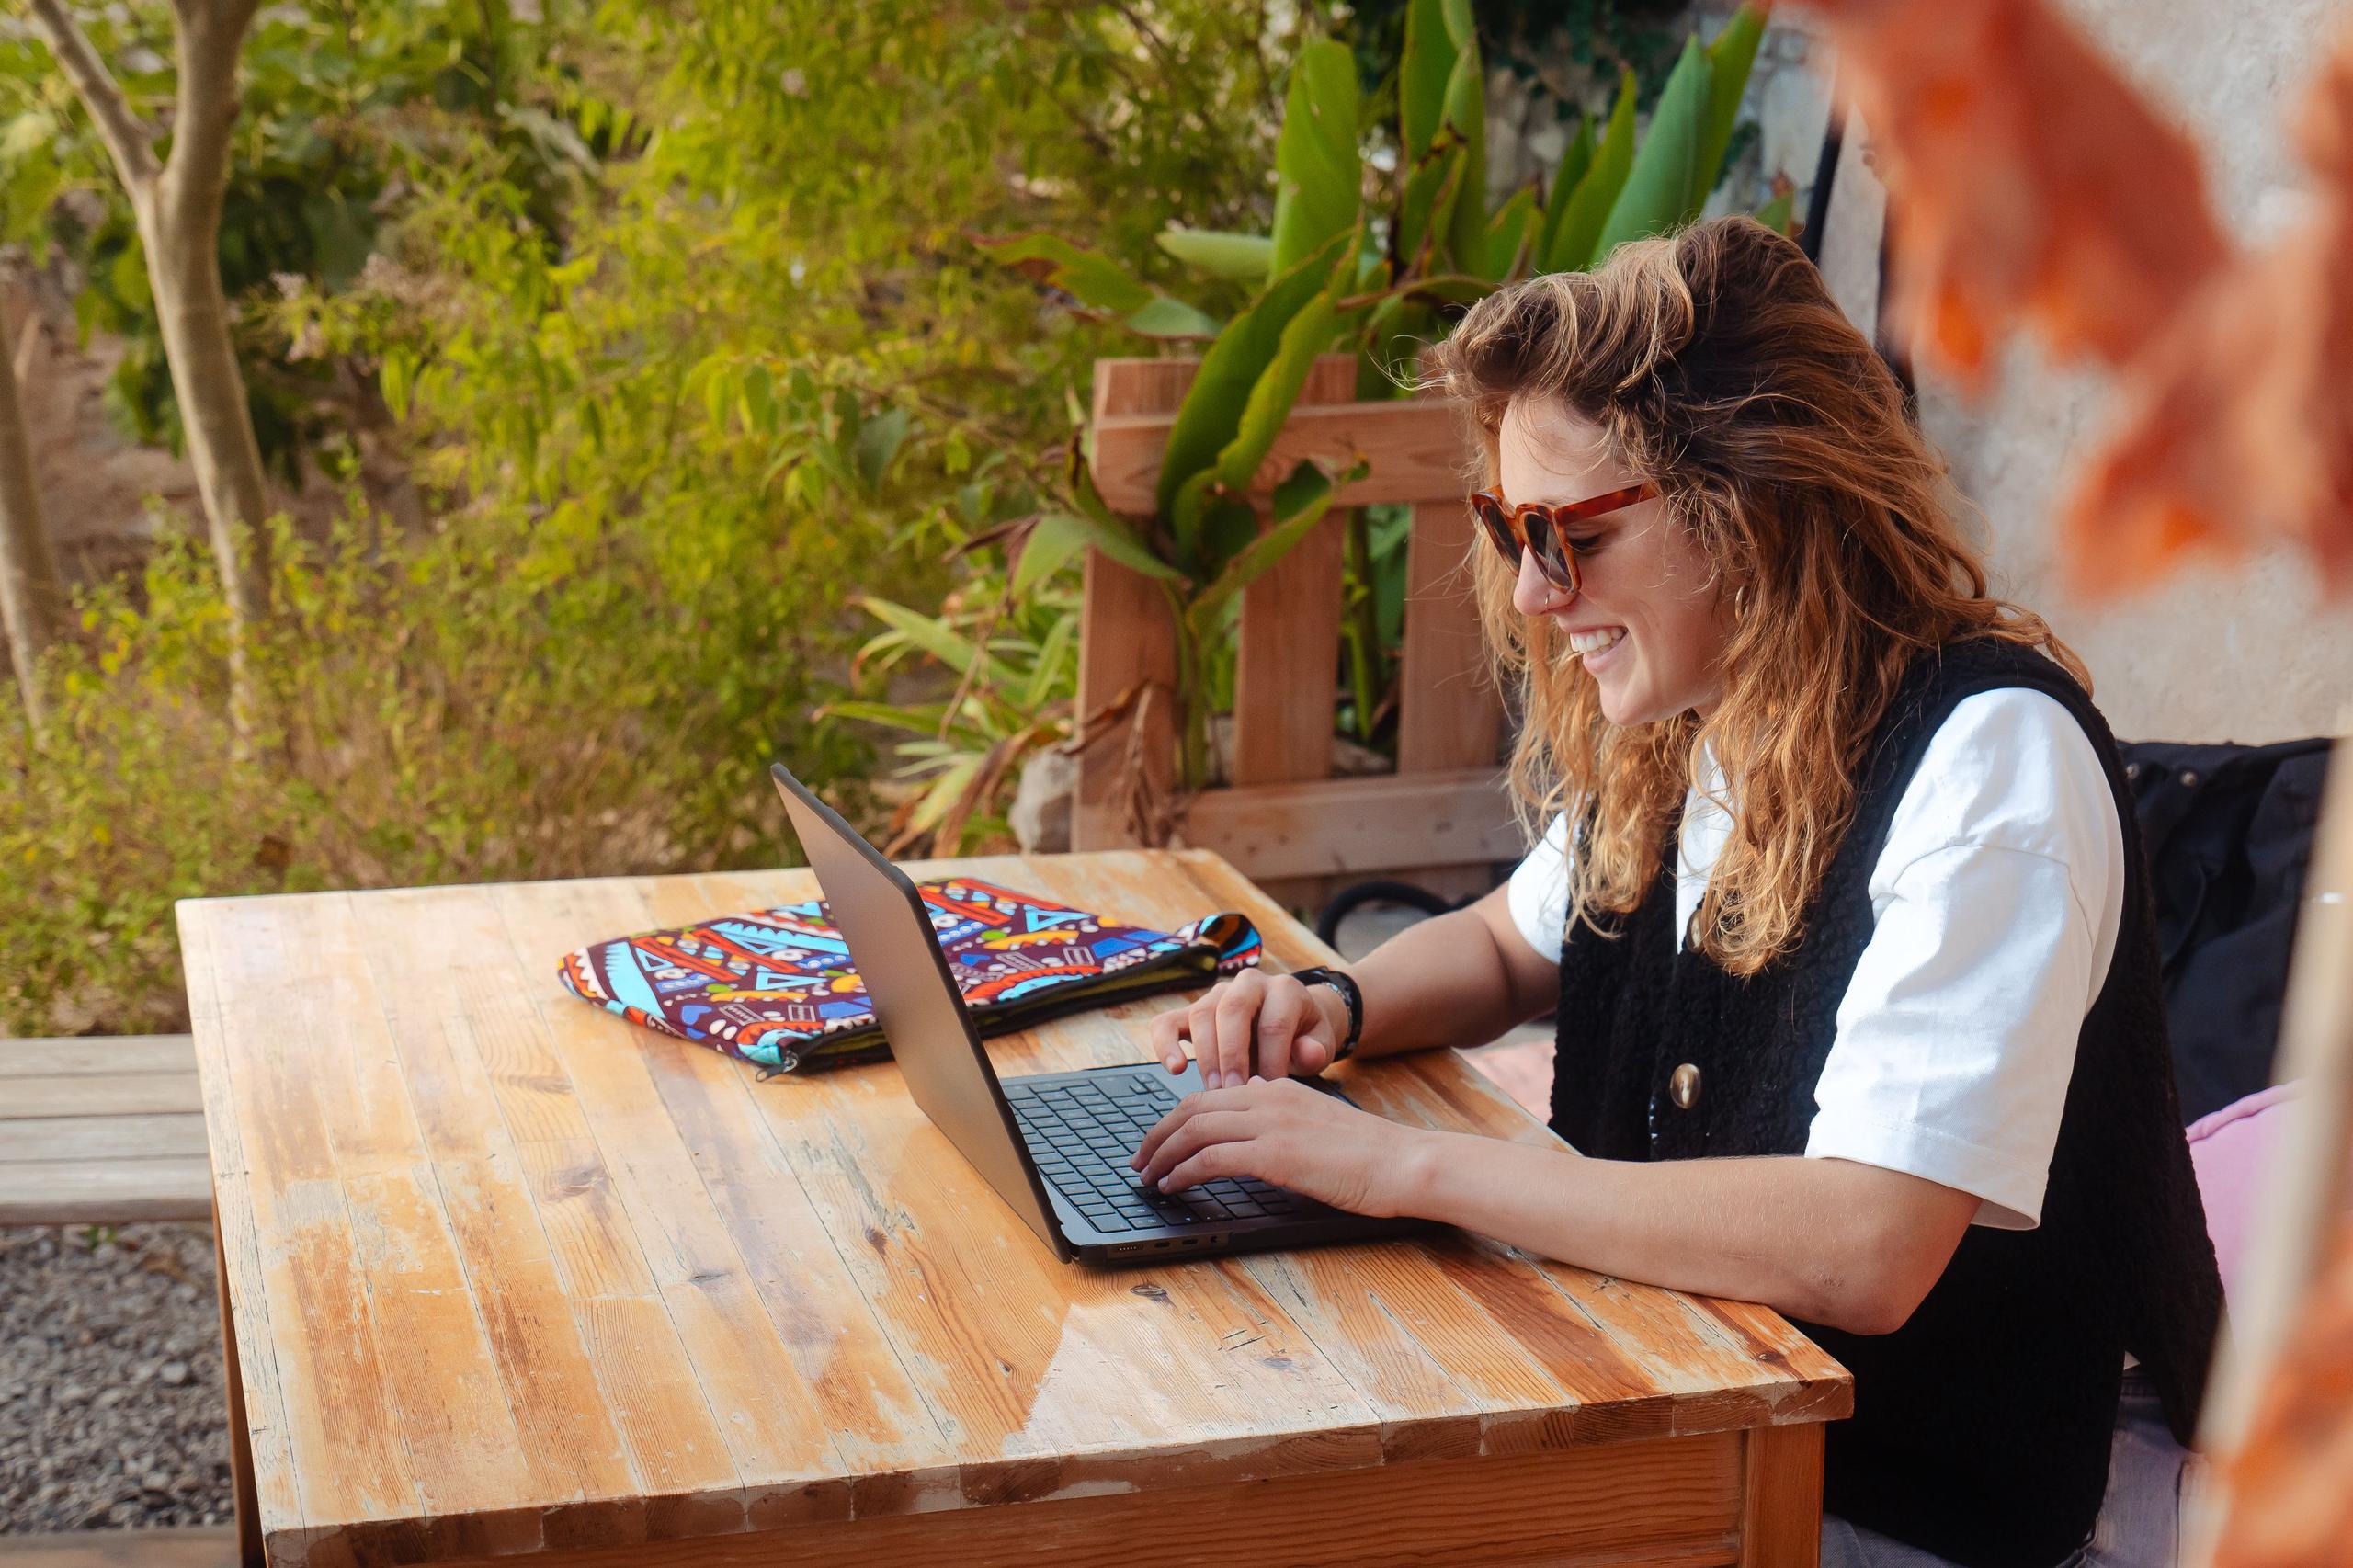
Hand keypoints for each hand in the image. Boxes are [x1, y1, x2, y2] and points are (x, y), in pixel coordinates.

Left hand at [1128, 1077, 1430, 1216]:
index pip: (1211, 1095)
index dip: (1176, 1118)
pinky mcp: (1274, 1153)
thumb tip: (1252, 1138)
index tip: (1160, 1141)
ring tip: (1147, 1177)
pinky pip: (1210, 1158)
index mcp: (1278, 1088)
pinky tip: (1172, 1187)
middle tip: (1140, 1160)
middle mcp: (1269, 1097)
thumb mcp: (1317, 1127)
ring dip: (1162, 1154)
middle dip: (1158, 1134)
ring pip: (1194, 1129)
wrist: (1401, 1162)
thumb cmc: (1368, 1156)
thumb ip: (1283, 1124)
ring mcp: (1270, 1123)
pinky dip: (1183, 1172)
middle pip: (1192, 1107)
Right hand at [1147, 968, 1346, 1087]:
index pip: (1273, 1022)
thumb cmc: (1303, 1038)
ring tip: (1214, 1092)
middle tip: (1234, 1091)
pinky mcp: (1191, 1012)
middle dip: (1232, 1055)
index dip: (1272, 1059)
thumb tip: (1307, 1053)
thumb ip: (1317, 1049)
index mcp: (1283, 989)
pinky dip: (1165, 1044)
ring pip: (1201, 1014)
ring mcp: (1216, 995)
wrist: (1291, 1024)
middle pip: (1232, 1010)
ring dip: (1205, 1057)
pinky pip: (1167, 1022)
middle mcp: (1247, 984)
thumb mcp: (1320, 1043)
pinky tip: (1173, 1068)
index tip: (1270, 1091)